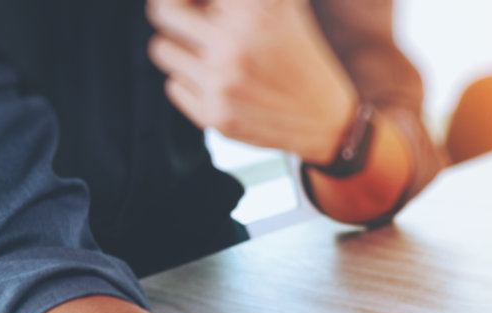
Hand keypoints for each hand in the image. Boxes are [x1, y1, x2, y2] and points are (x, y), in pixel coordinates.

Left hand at [146, 0, 356, 163]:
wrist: (328, 122)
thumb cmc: (302, 58)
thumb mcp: (284, 7)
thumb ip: (238, 1)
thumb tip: (195, 0)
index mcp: (254, 10)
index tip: (198, 6)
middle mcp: (234, 45)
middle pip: (163, 12)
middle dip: (175, 13)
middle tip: (189, 20)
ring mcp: (223, 83)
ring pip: (163, 49)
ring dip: (182, 49)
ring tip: (210, 55)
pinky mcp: (216, 116)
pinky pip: (173, 85)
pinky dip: (191, 82)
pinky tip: (222, 85)